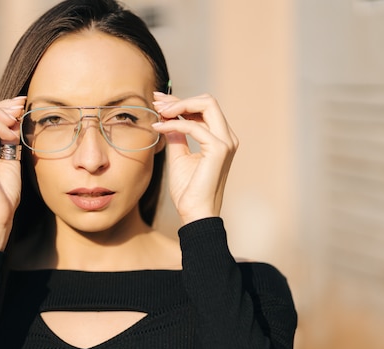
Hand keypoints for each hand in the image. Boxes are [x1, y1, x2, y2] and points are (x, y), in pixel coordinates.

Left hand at [152, 92, 237, 224]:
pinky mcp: (219, 149)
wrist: (194, 213)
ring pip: (206, 105)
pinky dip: (174, 124)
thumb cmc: (188, 190)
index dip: (180, 102)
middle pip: (208, 101)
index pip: (203, 109)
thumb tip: (166, 118)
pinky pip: (194, 127)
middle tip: (156, 103)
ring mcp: (226, 142)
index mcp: (220, 138)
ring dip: (178, 106)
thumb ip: (176, 136)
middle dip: (180, 99)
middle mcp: (227, 137)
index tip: (158, 100)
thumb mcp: (178, 156)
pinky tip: (158, 128)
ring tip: (158, 112)